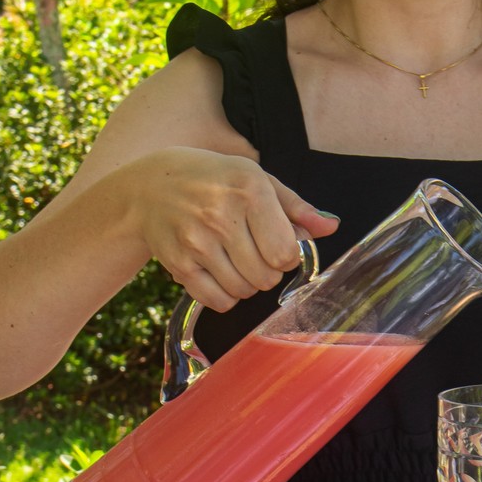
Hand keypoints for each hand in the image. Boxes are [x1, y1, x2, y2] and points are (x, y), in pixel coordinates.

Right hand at [117, 146, 339, 310]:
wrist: (149, 186)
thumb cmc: (215, 181)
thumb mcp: (256, 180)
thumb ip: (296, 207)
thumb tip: (331, 227)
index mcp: (249, 189)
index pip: (285, 253)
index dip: (286, 256)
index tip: (275, 245)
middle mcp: (221, 215)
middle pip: (266, 277)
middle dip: (267, 271)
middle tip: (252, 252)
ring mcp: (197, 242)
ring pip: (244, 291)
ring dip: (246, 283)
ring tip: (233, 259)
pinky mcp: (178, 264)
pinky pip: (219, 301)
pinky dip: (225, 295)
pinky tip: (218, 272)